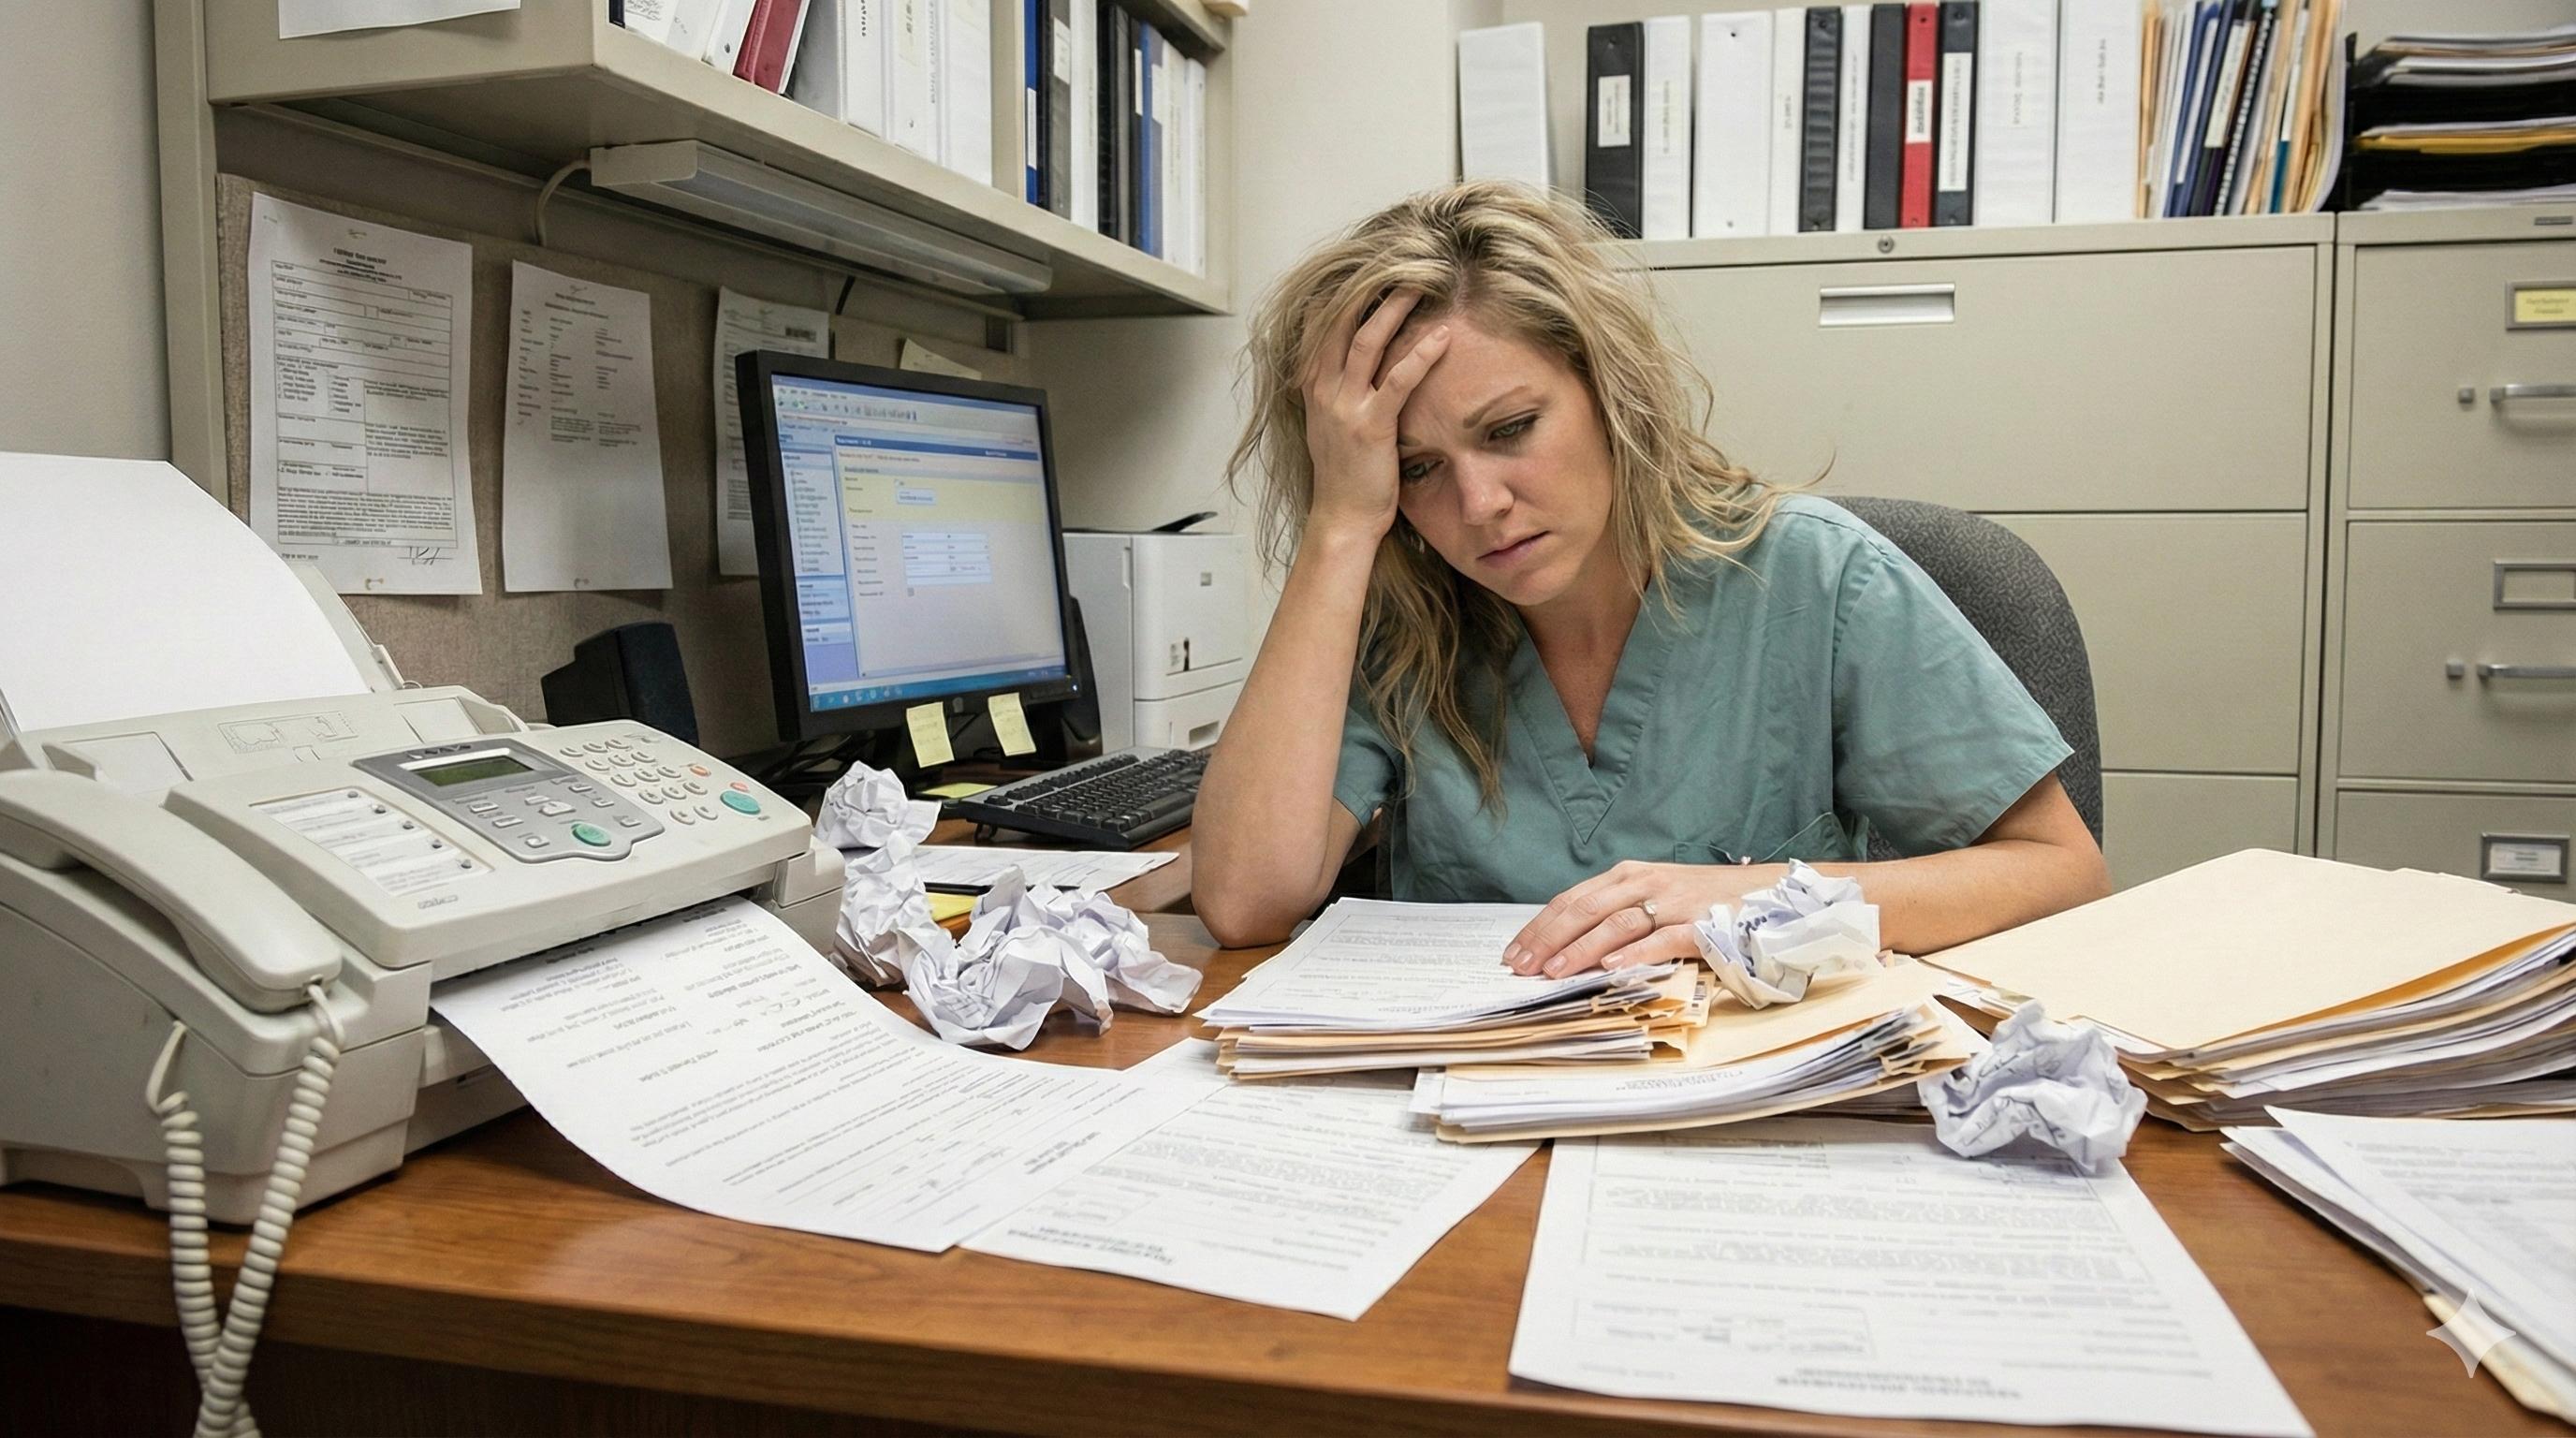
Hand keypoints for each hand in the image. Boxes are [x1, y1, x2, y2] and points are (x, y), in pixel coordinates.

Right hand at [1300, 290, 1452, 542]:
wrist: (1342, 518)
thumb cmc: (1344, 474)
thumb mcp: (1331, 423)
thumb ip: (1338, 389)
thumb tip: (1356, 362)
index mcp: (1313, 385)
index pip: (1323, 322)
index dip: (1346, 290)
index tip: (1372, 266)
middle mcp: (1323, 389)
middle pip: (1342, 320)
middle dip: (1371, 286)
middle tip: (1402, 260)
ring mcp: (1344, 406)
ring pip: (1367, 340)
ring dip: (1395, 307)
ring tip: (1422, 282)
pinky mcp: (1370, 426)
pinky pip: (1396, 380)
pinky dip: (1420, 355)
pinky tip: (1441, 337)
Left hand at [1504, 861, 1787, 978]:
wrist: (1769, 894)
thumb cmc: (1706, 900)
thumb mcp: (1656, 897)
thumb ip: (1617, 912)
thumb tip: (1568, 944)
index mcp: (1629, 876)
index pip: (1572, 900)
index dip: (1539, 927)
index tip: (1513, 952)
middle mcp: (1646, 883)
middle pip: (1584, 909)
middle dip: (1547, 939)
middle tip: (1520, 967)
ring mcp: (1674, 902)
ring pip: (1616, 923)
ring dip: (1580, 948)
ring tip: (1553, 972)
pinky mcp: (1701, 924)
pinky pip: (1662, 939)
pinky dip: (1634, 953)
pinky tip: (1610, 968)